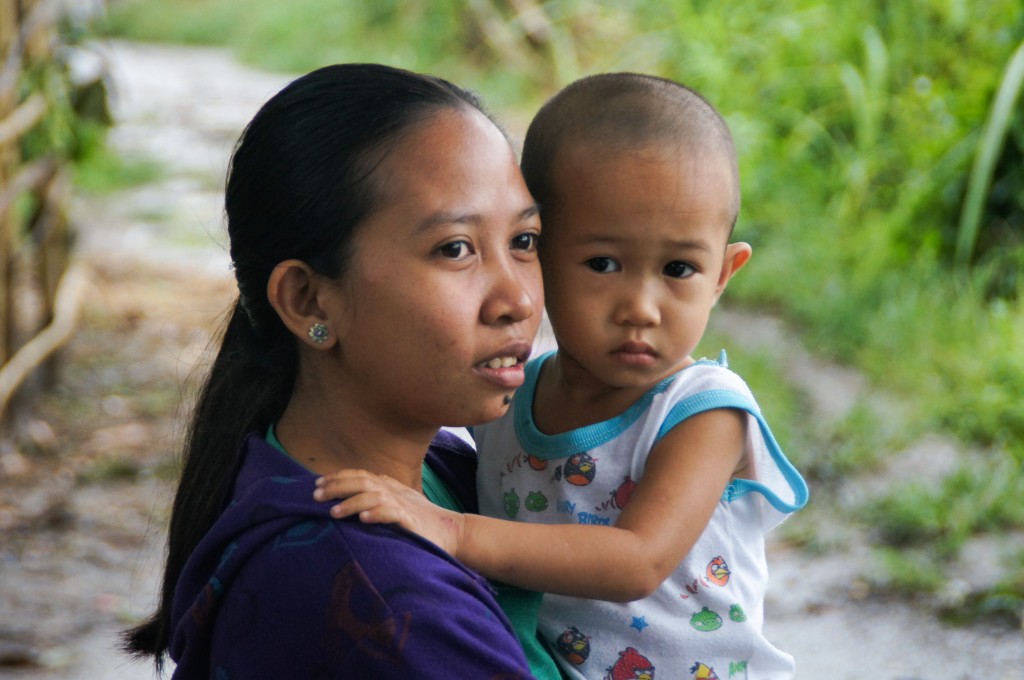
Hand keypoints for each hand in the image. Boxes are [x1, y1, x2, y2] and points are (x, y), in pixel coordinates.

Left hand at [314, 469, 463, 555]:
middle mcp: (394, 492)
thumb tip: (354, 491)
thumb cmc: (421, 520)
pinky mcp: (411, 522)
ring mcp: (403, 506)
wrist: (452, 532)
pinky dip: (377, 514)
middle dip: (337, 486)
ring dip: (352, 502)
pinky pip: (392, 514)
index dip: (339, 476)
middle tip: (316, 496)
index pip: (360, 475)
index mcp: (389, 487)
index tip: (317, 484)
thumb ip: (380, 494)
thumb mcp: (398, 503)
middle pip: (362, 481)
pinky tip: (363, 519)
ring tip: (333, 513)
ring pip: (374, 496)